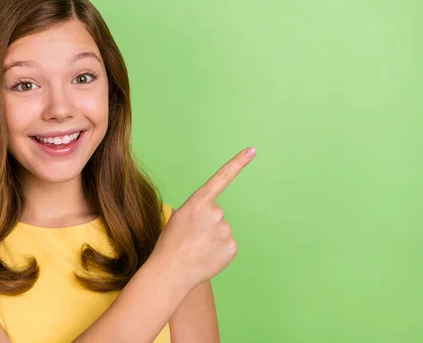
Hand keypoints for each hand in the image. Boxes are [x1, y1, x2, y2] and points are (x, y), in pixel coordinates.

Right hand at [152, 147, 255, 290]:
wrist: (171, 271)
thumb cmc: (170, 244)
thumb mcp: (178, 217)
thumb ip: (198, 211)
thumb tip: (213, 221)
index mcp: (198, 202)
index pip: (221, 178)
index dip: (238, 163)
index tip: (252, 150)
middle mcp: (216, 212)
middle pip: (216, 214)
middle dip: (206, 224)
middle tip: (191, 238)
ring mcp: (225, 230)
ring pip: (221, 230)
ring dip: (211, 238)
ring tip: (196, 248)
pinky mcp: (232, 247)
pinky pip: (227, 245)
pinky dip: (218, 251)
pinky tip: (205, 256)